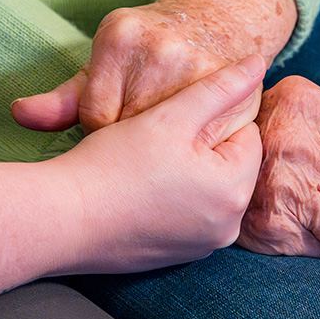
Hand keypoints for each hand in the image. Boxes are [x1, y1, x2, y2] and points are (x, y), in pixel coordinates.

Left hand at [11, 0, 296, 141]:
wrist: (217, 18)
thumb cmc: (145, 53)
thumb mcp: (101, 69)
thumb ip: (61, 100)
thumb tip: (19, 113)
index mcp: (118, 37)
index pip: (98, 117)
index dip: (106, 132)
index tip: (117, 130)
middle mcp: (157, 47)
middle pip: (133, 128)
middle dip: (135, 140)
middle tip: (142, 141)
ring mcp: (197, 62)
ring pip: (167, 134)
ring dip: (166, 144)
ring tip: (168, 140)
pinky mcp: (228, 79)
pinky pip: (201, 130)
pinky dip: (197, 140)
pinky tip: (196, 138)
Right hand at [53, 55, 265, 273]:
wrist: (60, 220)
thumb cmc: (114, 165)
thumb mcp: (170, 117)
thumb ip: (219, 88)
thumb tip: (259, 62)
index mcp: (234, 191)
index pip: (245, 134)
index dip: (209, 117)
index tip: (173, 117)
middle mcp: (227, 227)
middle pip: (228, 164)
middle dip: (200, 146)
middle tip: (155, 139)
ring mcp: (201, 246)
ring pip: (207, 188)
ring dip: (187, 170)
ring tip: (144, 162)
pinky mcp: (176, 256)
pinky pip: (187, 214)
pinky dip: (171, 198)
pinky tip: (138, 187)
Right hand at [238, 76, 319, 257]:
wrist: (204, 164)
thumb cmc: (274, 143)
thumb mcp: (316, 125)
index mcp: (308, 106)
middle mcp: (296, 143)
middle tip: (319, 189)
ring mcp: (282, 186)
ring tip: (311, 209)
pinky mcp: (272, 225)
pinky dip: (314, 243)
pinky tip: (292, 223)